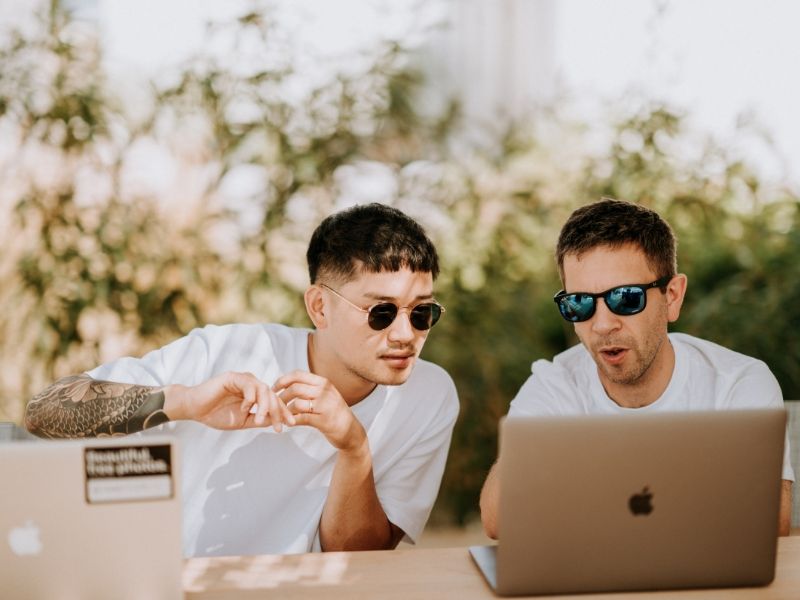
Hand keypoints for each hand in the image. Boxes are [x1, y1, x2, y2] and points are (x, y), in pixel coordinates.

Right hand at [165, 371, 294, 430]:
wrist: (194, 409)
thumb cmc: (216, 414)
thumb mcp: (242, 421)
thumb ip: (259, 419)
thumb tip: (277, 421)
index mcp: (255, 394)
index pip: (274, 401)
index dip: (283, 412)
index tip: (290, 425)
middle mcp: (251, 384)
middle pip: (272, 394)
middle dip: (278, 410)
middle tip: (279, 425)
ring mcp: (242, 379)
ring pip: (263, 389)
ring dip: (264, 406)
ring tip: (259, 420)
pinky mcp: (233, 377)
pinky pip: (249, 384)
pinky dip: (250, 397)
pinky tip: (245, 408)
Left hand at [271, 370, 366, 452]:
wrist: (351, 431)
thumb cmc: (334, 413)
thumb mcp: (325, 395)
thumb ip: (309, 388)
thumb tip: (285, 384)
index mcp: (323, 382)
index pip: (297, 375)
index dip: (282, 380)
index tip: (273, 389)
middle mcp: (325, 391)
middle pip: (294, 388)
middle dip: (280, 397)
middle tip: (274, 405)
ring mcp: (325, 405)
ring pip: (296, 403)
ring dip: (284, 410)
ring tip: (279, 415)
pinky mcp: (323, 420)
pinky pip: (301, 418)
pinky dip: (290, 421)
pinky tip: (287, 423)